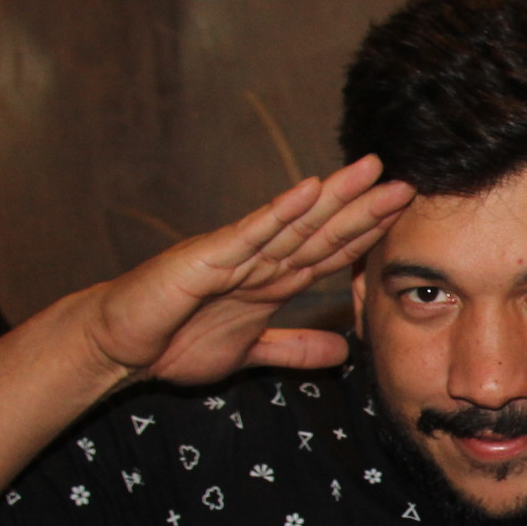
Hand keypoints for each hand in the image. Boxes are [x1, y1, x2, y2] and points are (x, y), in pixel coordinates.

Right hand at [80, 157, 411, 385]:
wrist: (118, 347)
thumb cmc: (173, 343)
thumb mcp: (251, 354)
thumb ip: (295, 349)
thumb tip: (343, 353)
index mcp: (271, 281)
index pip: (330, 254)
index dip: (368, 236)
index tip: (406, 219)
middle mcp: (259, 260)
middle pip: (322, 231)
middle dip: (365, 209)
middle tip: (408, 184)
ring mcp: (234, 255)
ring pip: (295, 223)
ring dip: (335, 198)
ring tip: (371, 171)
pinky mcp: (206, 258)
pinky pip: (250, 233)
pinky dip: (280, 212)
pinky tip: (310, 189)